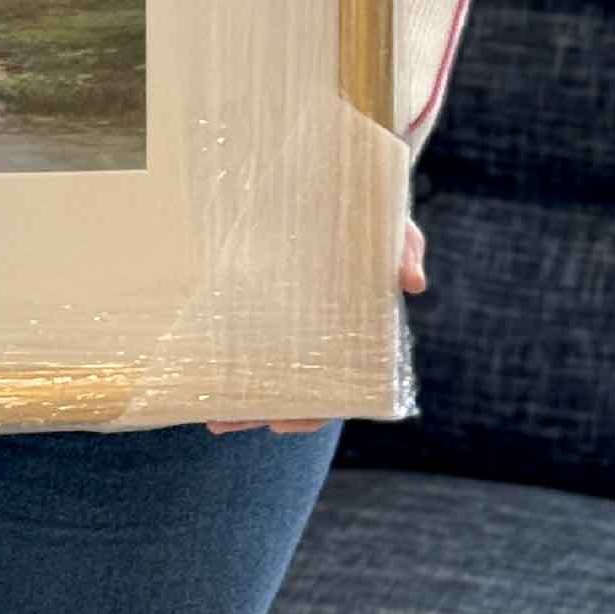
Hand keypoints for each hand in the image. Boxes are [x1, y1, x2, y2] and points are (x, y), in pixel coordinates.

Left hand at [205, 222, 426, 435]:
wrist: (337, 190)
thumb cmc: (371, 220)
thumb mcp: (395, 233)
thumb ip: (406, 252)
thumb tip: (412, 284)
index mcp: (353, 337)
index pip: (334, 390)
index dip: (308, 412)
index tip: (280, 423)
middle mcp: (320, 341)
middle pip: (291, 392)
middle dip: (260, 412)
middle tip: (223, 421)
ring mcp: (292, 327)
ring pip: (265, 376)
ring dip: (238, 400)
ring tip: (210, 415)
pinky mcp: (263, 302)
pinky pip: (243, 340)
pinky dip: (225, 359)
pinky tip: (202, 375)